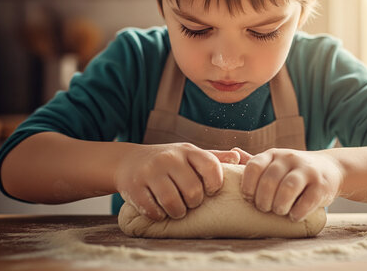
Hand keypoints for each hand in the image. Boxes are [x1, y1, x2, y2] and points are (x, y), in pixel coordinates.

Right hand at [114, 142, 250, 220]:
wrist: (128, 161)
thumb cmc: (168, 162)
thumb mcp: (189, 155)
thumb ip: (214, 158)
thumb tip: (238, 157)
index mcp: (187, 151)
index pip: (211, 167)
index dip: (215, 184)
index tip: (210, 191)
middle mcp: (169, 158)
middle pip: (193, 191)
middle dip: (194, 203)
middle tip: (190, 203)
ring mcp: (150, 172)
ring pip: (173, 204)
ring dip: (177, 212)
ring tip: (177, 209)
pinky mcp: (134, 187)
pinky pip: (153, 210)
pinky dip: (159, 215)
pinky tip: (160, 210)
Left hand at [241, 148, 343, 221]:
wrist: (331, 169)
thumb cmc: (295, 171)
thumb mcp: (275, 163)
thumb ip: (256, 162)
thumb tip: (232, 152)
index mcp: (273, 154)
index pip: (254, 166)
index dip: (247, 184)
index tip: (248, 198)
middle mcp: (289, 158)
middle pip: (269, 180)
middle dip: (263, 199)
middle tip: (263, 209)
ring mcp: (307, 170)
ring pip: (288, 188)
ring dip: (279, 205)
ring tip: (278, 212)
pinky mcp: (322, 184)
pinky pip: (307, 200)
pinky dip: (297, 212)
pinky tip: (293, 216)